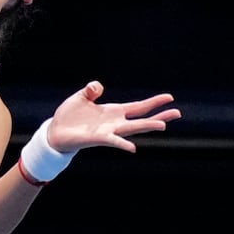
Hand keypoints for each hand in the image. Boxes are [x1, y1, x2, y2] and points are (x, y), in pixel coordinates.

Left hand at [47, 81, 179, 155]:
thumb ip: (92, 90)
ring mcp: (108, 131)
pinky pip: (112, 141)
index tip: (170, 98)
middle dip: (160, 116)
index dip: (153, 102)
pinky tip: (132, 147)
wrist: (55, 131)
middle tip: (178, 113)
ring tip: (163, 125)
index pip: (138, 107)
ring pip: (132, 129)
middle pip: (142, 119)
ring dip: (147, 127)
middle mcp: (115, 123)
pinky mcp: (97, 138)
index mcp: (114, 111)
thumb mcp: (81, 96)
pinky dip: (122, 143)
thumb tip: (98, 86)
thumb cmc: (70, 115)